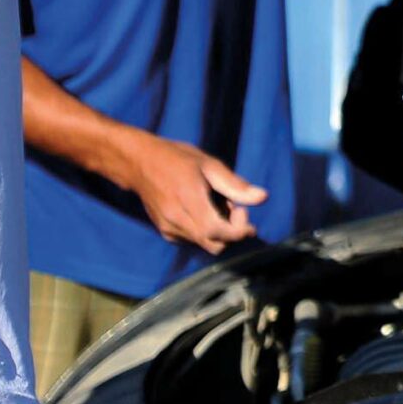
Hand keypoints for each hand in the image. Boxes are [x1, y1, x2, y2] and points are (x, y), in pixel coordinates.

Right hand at [119, 133, 266, 254]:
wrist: (139, 163)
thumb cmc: (177, 159)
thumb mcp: (209, 165)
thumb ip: (235, 185)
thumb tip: (263, 197)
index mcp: (188, 201)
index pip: (218, 232)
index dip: (239, 230)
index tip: (245, 213)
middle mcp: (176, 220)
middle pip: (215, 245)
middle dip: (233, 232)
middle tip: (235, 208)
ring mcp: (168, 228)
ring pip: (205, 244)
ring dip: (220, 232)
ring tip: (218, 205)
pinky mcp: (165, 232)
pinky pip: (193, 240)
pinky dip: (206, 231)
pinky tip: (204, 210)